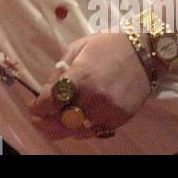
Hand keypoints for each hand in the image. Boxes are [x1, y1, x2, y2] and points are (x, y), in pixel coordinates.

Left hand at [27, 32, 151, 139]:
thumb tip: (46, 90)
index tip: (32, 106)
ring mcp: (107, 111)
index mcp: (80, 76)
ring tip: (51, 125)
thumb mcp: (78, 48)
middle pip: (61, 120)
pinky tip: (73, 126)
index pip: (50, 100)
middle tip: (37, 120)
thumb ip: (60, 70)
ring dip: (61, 129)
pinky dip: (81, 131)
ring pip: (76, 130)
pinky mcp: (119, 119)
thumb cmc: (108, 45)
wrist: (145, 52)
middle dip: (44, 122)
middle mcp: (93, 97)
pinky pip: (94, 132)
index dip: (37, 106)